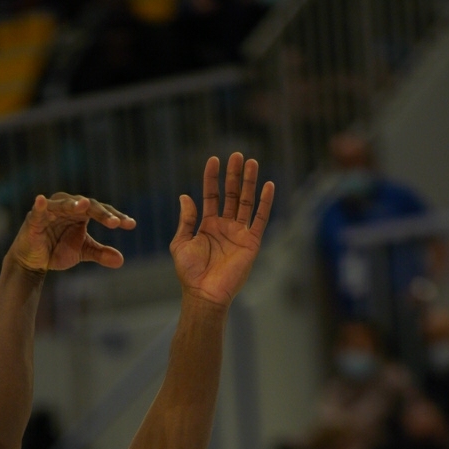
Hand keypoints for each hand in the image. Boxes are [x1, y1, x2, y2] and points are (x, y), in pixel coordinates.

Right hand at [9, 192, 134, 274]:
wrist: (34, 261)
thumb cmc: (58, 250)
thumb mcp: (82, 252)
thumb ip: (101, 253)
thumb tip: (121, 260)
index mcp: (82, 212)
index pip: (102, 212)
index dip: (116, 217)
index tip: (131, 225)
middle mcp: (69, 206)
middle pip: (88, 206)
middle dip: (102, 214)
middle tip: (115, 223)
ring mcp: (52, 210)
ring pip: (65, 204)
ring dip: (74, 205)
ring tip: (84, 206)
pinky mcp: (35, 218)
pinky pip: (39, 209)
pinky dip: (40, 205)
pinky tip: (41, 200)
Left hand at [171, 154, 273, 309]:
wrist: (204, 293)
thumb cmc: (190, 273)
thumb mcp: (180, 243)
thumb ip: (186, 220)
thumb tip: (185, 196)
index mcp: (208, 225)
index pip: (212, 195)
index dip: (212, 178)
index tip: (213, 160)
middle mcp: (225, 226)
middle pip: (231, 194)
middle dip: (233, 175)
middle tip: (236, 155)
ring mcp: (239, 233)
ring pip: (246, 202)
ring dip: (249, 182)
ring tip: (252, 162)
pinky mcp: (251, 242)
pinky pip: (260, 219)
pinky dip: (265, 203)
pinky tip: (268, 185)